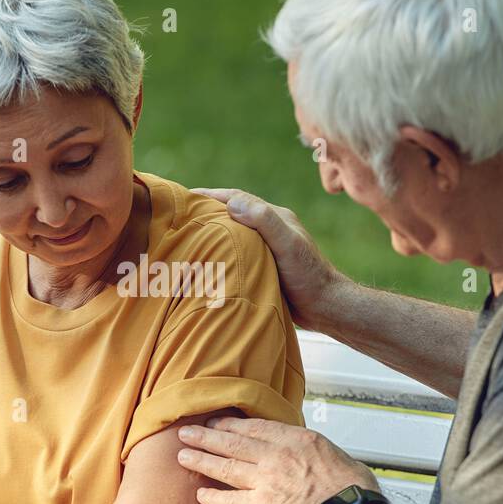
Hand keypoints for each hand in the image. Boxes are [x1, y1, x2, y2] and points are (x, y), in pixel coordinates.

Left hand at [176, 416, 377, 503]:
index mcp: (294, 438)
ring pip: (225, 467)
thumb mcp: (331, 451)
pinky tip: (199, 494)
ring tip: (182, 455)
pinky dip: (213, 497)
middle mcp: (275, 455)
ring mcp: (266, 481)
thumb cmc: (350, 486)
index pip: (253, 427)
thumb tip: (300, 449)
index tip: (215, 421)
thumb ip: (307, 447)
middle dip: (206, 436)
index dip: (230, 424)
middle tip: (186, 432)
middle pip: (232, 442)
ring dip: (201, 460)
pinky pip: (230, 501)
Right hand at [191, 187, 344, 330]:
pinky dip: (218, 252)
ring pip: (232, 234)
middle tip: (177, 215)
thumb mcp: (287, 244)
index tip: (184, 197)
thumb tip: (231, 203)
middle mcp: (269, 230)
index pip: (237, 198)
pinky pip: (235, 253)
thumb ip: (264, 221)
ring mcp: (266, 248)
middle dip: (206, 211)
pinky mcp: (263, 267)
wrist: (325, 307)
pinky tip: (204, 262)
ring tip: (184, 236)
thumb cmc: (308, 276)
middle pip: (232, 214)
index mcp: (274, 217)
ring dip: (210, 232)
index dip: (209, 195)